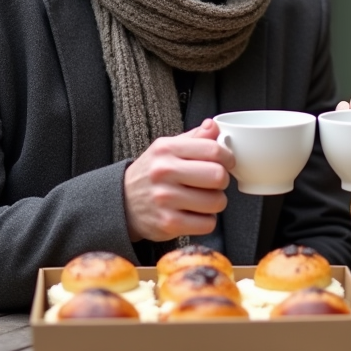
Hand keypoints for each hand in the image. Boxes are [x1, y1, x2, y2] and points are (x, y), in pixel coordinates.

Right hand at [123, 119, 234, 242]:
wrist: (123, 202)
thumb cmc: (153, 173)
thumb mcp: (167, 148)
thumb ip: (194, 137)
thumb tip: (215, 127)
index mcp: (167, 149)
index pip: (213, 150)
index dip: (227, 158)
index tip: (226, 163)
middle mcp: (164, 172)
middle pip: (218, 176)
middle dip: (222, 181)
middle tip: (213, 183)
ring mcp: (165, 199)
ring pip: (217, 202)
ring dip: (215, 202)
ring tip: (202, 199)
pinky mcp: (168, 223)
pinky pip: (208, 224)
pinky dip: (206, 221)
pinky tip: (195, 214)